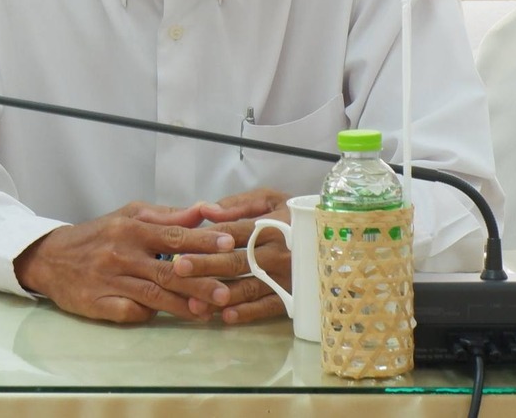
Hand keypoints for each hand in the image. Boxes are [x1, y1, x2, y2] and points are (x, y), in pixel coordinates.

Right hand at [12, 202, 239, 323]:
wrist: (49, 257)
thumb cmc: (97, 235)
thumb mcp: (128, 216)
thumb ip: (166, 217)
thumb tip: (203, 211)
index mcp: (130, 229)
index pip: (173, 235)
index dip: (202, 241)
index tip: (229, 244)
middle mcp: (121, 253)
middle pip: (167, 270)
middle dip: (198, 282)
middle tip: (226, 292)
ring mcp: (109, 280)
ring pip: (153, 294)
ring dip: (182, 304)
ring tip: (207, 311)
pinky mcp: (98, 303)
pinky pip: (130, 312)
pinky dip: (148, 314)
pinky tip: (168, 317)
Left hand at [166, 186, 289, 323]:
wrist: (336, 239)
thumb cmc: (295, 216)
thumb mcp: (271, 199)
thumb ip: (238, 204)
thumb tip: (206, 210)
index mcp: (269, 225)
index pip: (232, 232)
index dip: (205, 240)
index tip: (179, 247)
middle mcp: (277, 252)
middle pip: (237, 260)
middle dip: (206, 266)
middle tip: (179, 269)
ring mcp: (286, 276)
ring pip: (249, 286)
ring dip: (222, 294)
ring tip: (195, 301)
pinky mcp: (294, 295)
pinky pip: (269, 306)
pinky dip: (248, 312)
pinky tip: (226, 316)